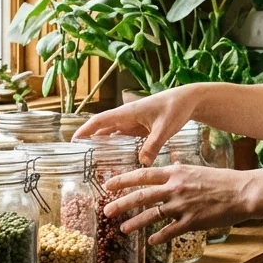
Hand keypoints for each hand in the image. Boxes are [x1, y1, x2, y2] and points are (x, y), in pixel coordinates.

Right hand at [73, 85, 200, 164]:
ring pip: (113, 134)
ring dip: (104, 145)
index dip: (85, 130)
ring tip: (94, 162)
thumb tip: (142, 163)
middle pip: (103, 129)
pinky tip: (117, 159)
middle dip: (91, 141)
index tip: (73, 141)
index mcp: (128, 113)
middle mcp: (127, 117)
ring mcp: (134, 122)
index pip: (100, 121)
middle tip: (80, 159)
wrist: (189, 100)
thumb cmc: (176, 108)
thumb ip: (153, 145)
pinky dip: (119, 147)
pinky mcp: (142, 128)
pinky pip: (125, 138)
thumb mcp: (165, 128)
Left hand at [102, 164, 252, 244]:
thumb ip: (182, 170)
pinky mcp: (191, 221)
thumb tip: (173, 164)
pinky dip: (159, 237)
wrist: (244, 192)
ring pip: (151, 215)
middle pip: (141, 196)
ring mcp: (182, 206)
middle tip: (107, 210)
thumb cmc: (224, 180)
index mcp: (176, 172)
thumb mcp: (198, 169)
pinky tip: (151, 242)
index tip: (108, 184)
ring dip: (135, 223)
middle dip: (121, 203)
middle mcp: (175, 188)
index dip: (124, 180)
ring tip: (123, 229)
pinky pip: (169, 231)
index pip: (144, 175)